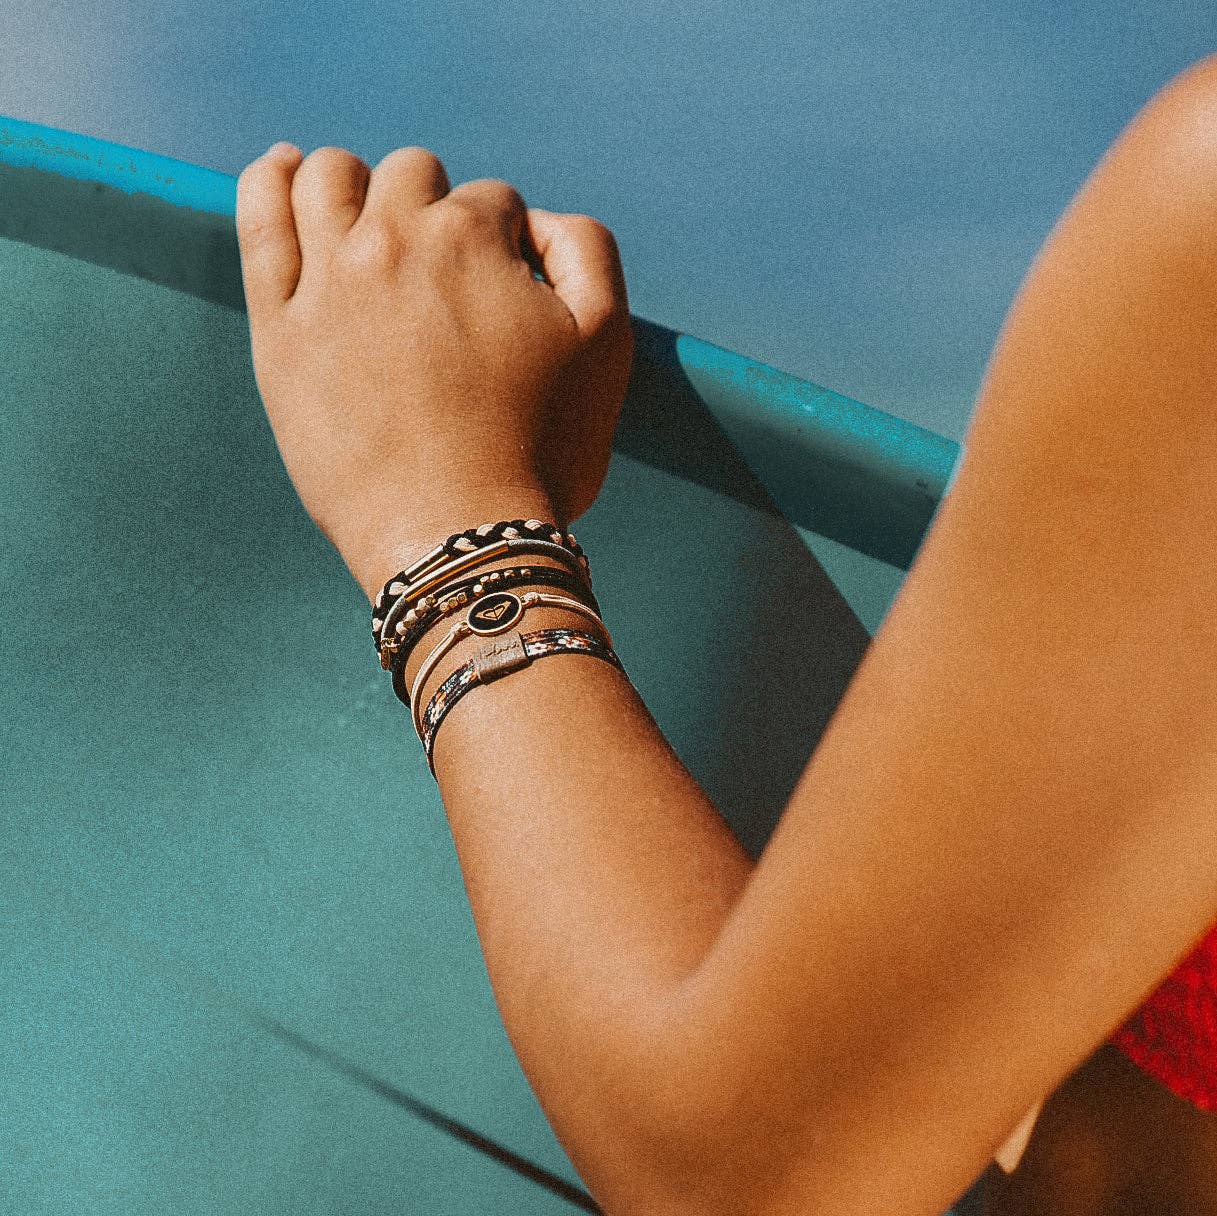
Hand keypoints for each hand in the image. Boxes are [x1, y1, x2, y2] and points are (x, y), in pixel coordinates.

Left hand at [235, 142, 633, 597]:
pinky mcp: (280, 328)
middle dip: (435, 209)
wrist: (459, 535)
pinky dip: (270, 182)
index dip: (506, 246)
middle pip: (410, 177)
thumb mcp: (606, 342)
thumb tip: (536, 221)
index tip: (504, 299)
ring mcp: (327, 281)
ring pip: (328, 178)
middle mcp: (393, 240)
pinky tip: (283, 171)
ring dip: (356, 183)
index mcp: (473, 237)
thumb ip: (585, 251)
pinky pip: (260, 223)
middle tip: (446, 279)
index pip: (491, 201)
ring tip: (366, 219)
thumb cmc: (541, 450)